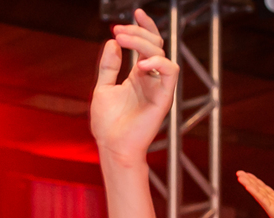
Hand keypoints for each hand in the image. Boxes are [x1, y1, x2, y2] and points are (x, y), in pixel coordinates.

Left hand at [90, 9, 178, 164]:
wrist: (112, 147)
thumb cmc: (107, 124)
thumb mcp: (103, 89)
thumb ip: (109, 66)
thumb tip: (112, 43)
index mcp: (138, 76)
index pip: (147, 45)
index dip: (144, 27)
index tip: (133, 13)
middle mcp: (151, 79)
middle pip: (154, 44)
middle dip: (137, 32)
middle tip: (118, 31)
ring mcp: (158, 87)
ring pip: (161, 53)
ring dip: (143, 42)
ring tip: (123, 40)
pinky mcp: (163, 97)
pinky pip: (171, 72)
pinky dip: (158, 63)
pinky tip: (140, 64)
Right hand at [237, 172, 273, 217]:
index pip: (263, 188)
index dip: (255, 181)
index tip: (247, 174)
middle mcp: (272, 203)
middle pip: (258, 189)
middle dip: (248, 180)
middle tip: (239, 173)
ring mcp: (270, 206)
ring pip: (257, 193)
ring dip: (248, 184)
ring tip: (240, 177)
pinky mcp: (272, 210)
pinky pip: (262, 199)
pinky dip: (255, 192)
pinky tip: (248, 186)